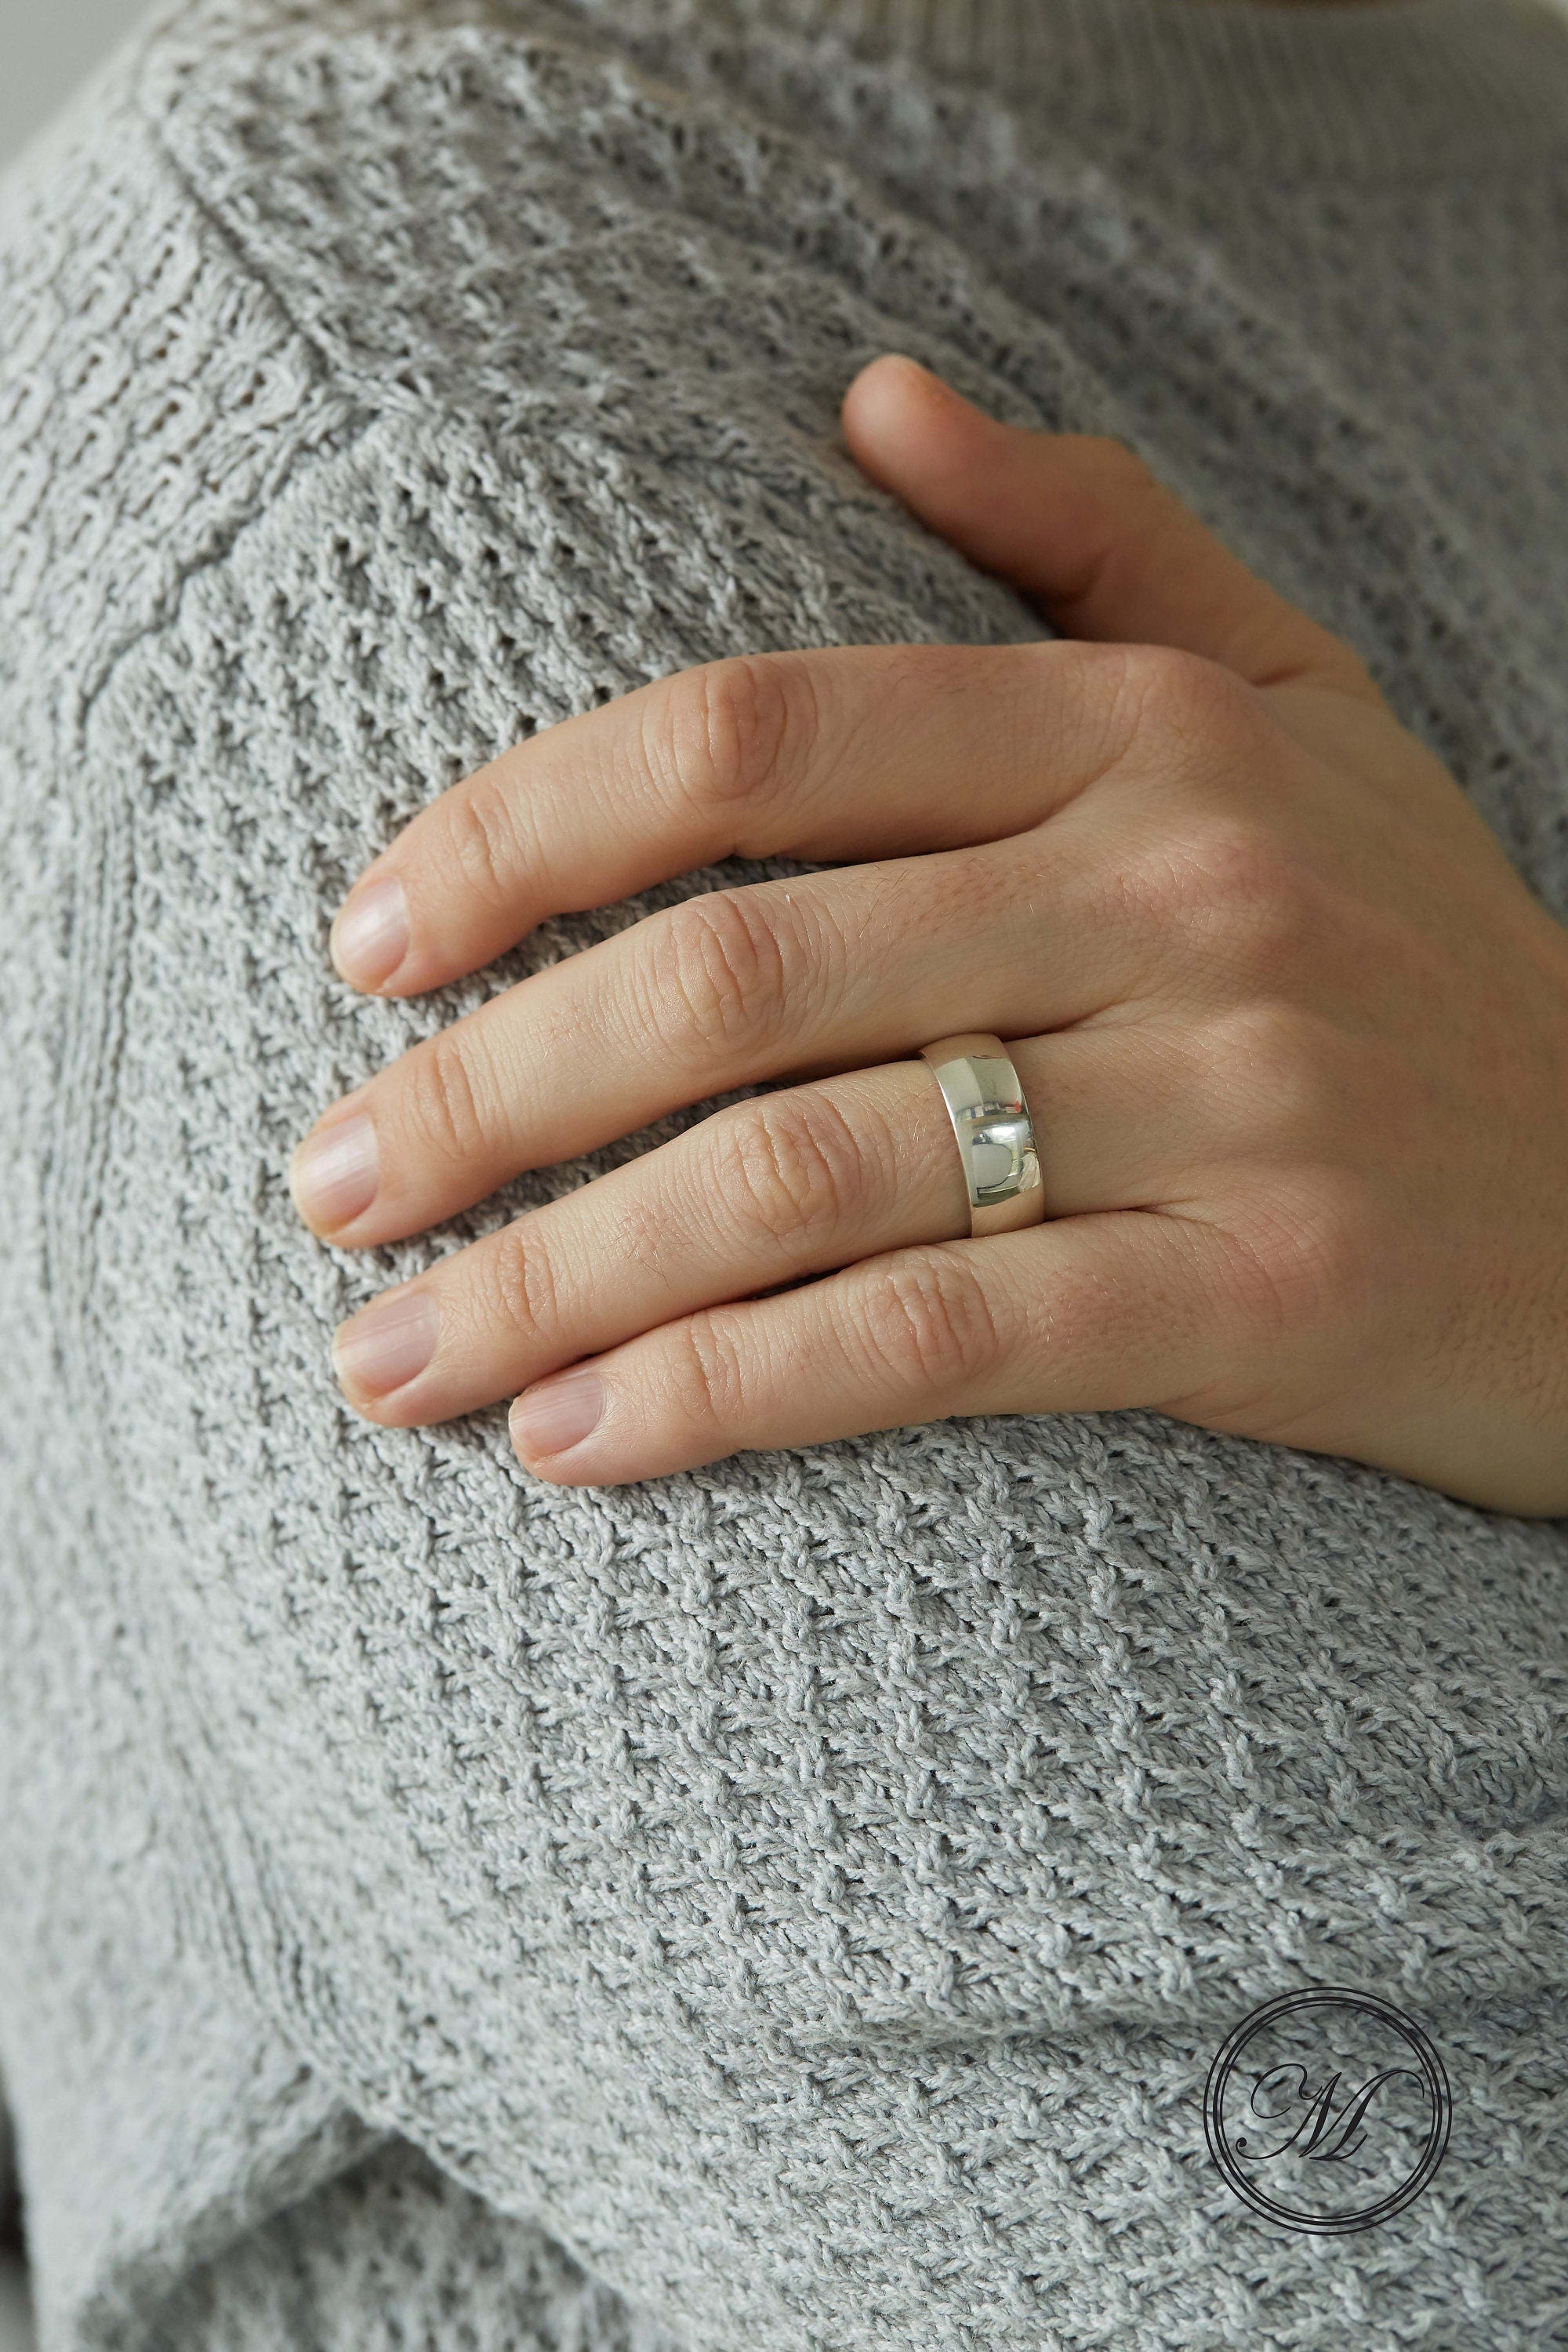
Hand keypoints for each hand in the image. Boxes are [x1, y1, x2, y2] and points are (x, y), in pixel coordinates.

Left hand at [288, 354, 1567, 1513]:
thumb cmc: (1424, 958)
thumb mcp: (1300, 694)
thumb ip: (1094, 532)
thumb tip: (876, 393)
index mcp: (1148, 731)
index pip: (757, 736)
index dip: (525, 830)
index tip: (370, 943)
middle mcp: (1184, 889)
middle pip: (737, 975)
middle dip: (486, 1093)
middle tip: (332, 1186)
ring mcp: (1233, 1098)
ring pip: (806, 1175)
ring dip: (559, 1275)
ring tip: (399, 1360)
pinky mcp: (1265, 1298)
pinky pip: (934, 1341)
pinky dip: (729, 1396)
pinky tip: (583, 1444)